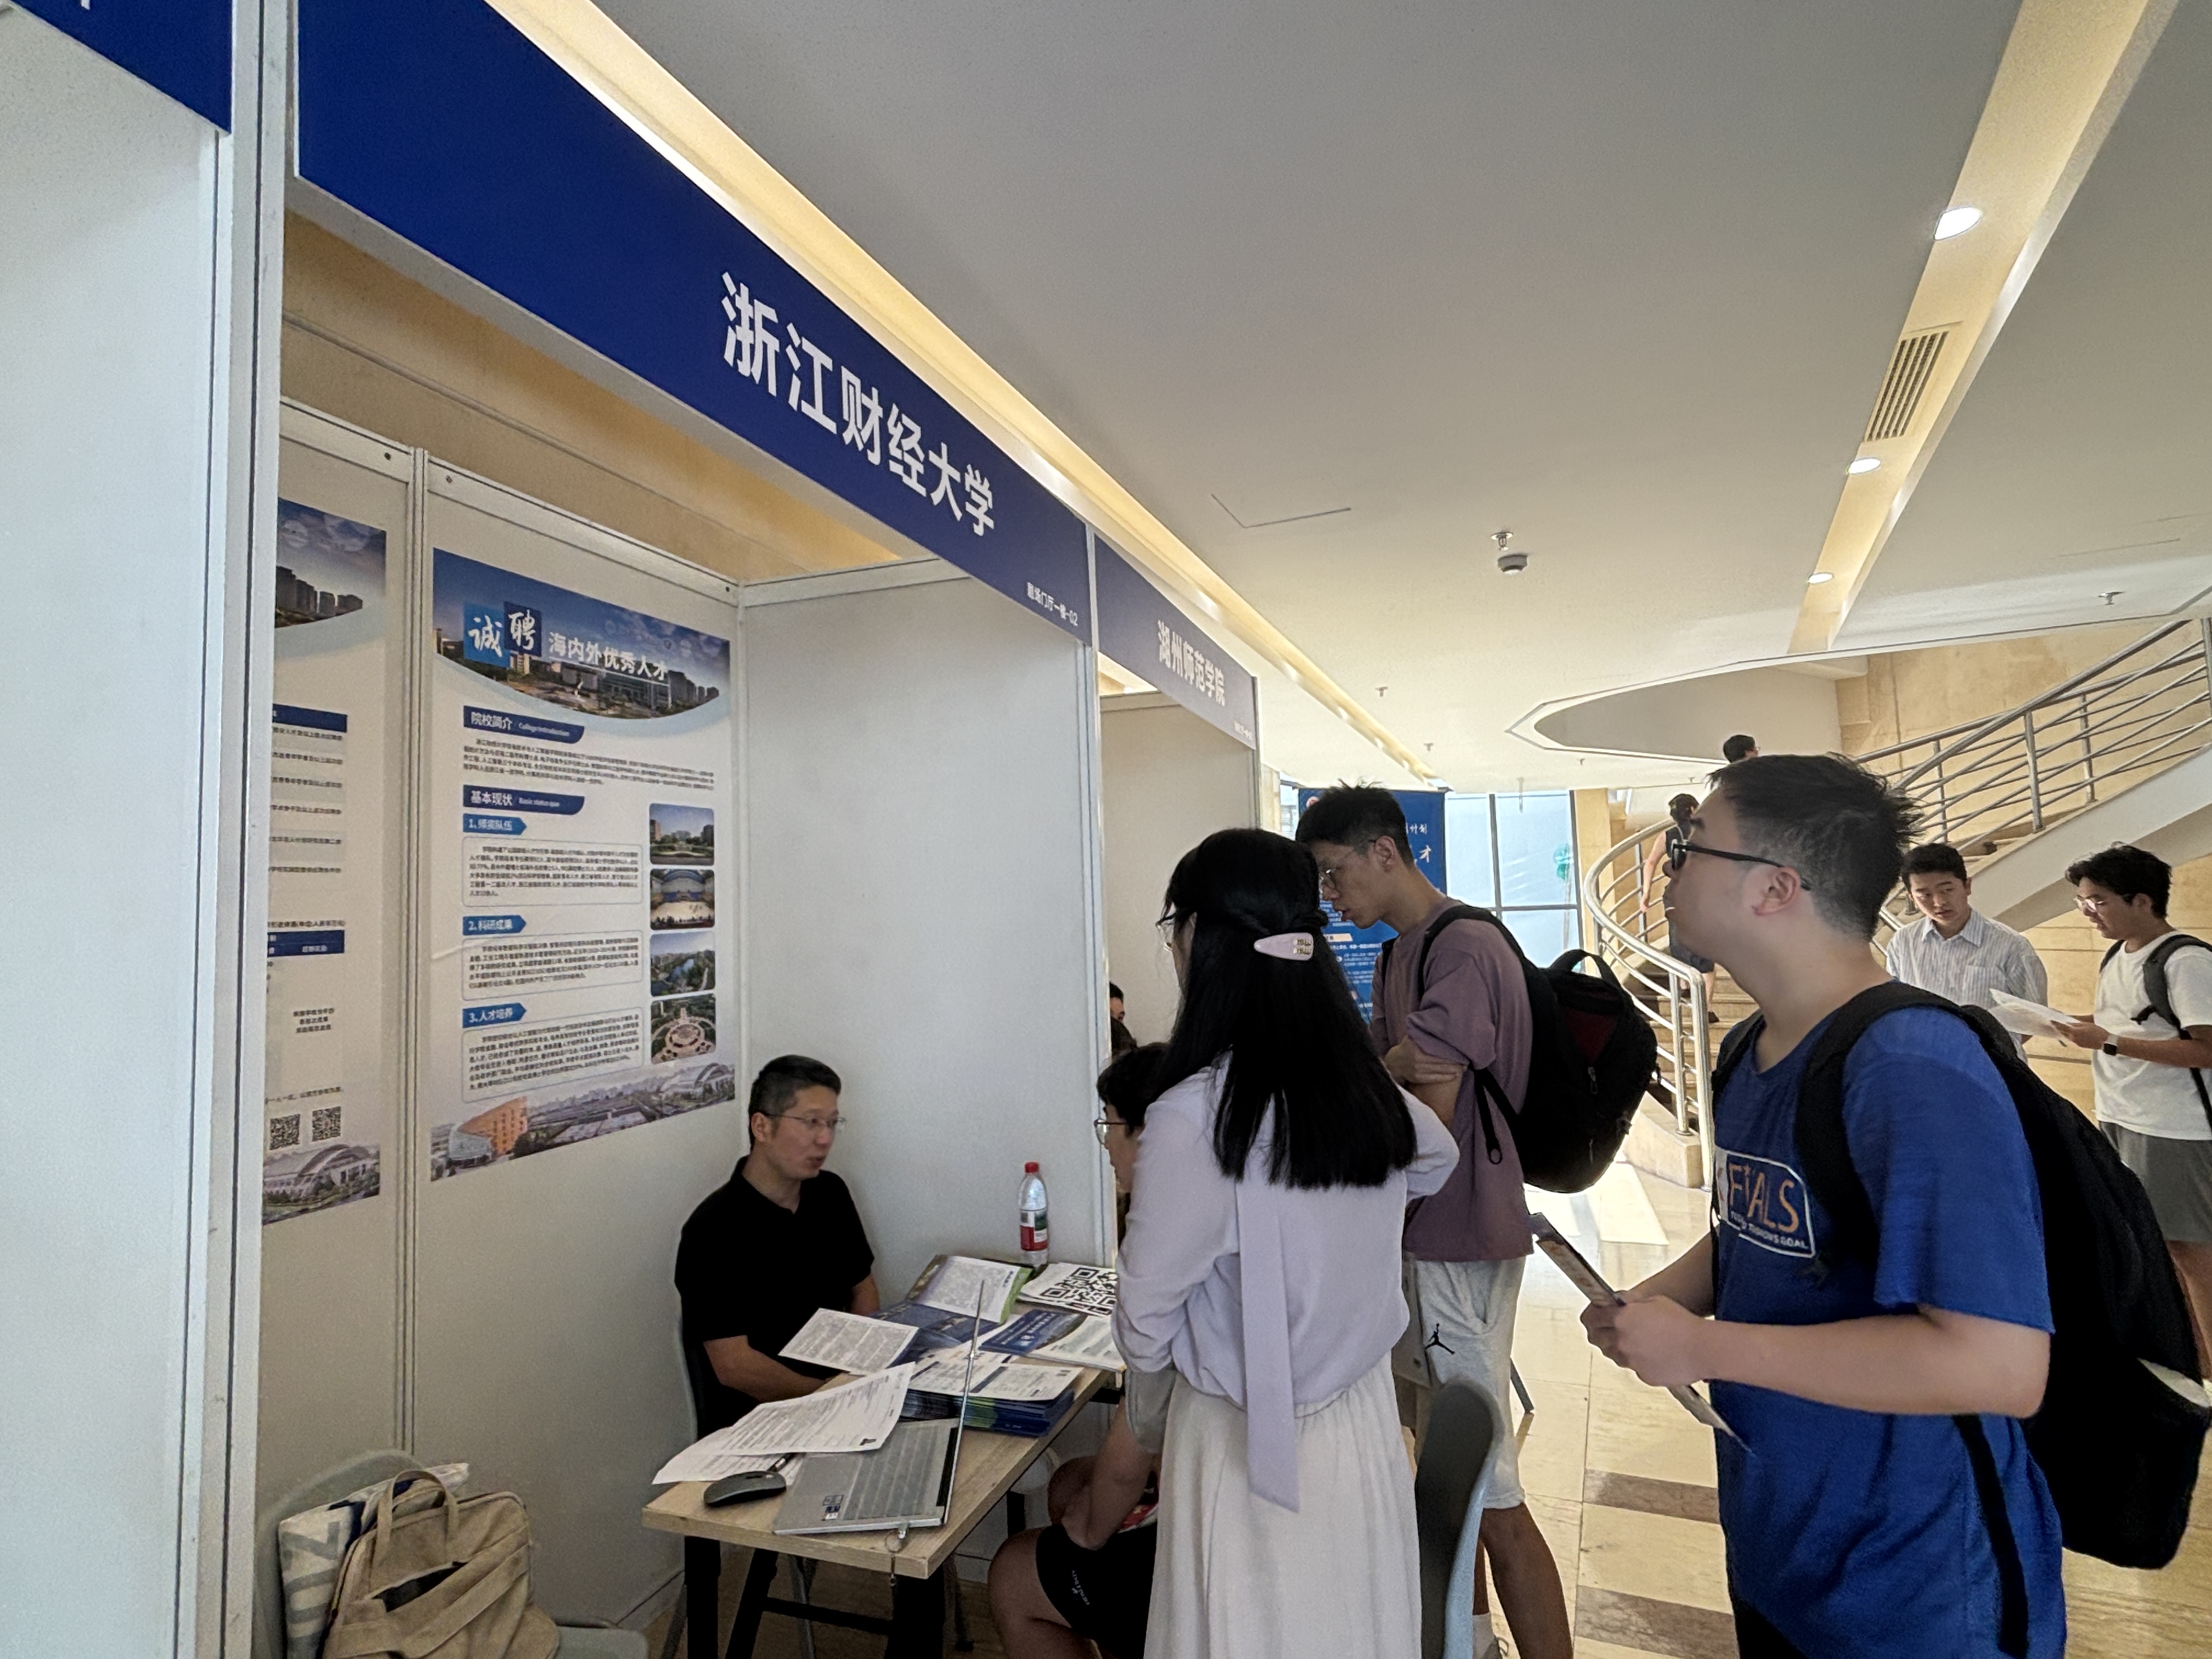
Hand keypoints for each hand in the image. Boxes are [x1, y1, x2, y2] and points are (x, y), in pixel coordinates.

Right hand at [1384, 1038, 1463, 1090]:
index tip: (1462, 1051)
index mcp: (1418, 1048)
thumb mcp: (1412, 1037)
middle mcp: (1418, 1060)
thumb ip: (1423, 1032)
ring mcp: (1418, 1071)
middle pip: (1442, 1061)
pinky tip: (1455, 1075)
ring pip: (1441, 1071)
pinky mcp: (1419, 1079)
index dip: (1451, 1052)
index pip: (1439, 1051)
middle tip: (1466, 1061)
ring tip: (1463, 1068)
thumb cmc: (1407, 1047)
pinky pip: (1436, 1079)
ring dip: (1454, 1070)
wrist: (1394, 1063)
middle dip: (1455, 1062)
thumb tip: (1435, 1022)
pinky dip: (1447, 1077)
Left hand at [1582, 1296, 1710, 1387]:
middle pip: (1595, 1338)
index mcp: (1622, 1319)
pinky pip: (1631, 1366)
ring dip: (1616, 1346)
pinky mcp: (1642, 1375)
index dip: (1591, 1314)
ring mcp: (1630, 1361)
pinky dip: (1636, 1360)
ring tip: (1633, 1340)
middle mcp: (1621, 1341)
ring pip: (1612, 1354)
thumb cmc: (1682, 1322)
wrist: (1703, 1348)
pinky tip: (1651, 1353)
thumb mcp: (1654, 1301)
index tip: (1594, 1313)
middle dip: (1598, 1331)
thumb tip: (1618, 1301)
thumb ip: (1631, 1302)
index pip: (1590, 1317)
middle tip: (1607, 1327)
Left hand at [2054, 1020, 2108, 1050]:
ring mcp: (2077, 1043)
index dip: (2055, 1024)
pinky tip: (2075, 1033)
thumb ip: (2076, 1024)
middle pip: (2063, 1033)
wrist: (2105, 1042)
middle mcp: (2073, 1039)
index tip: (2051, 1021)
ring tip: (2066, 1028)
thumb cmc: (2097, 1031)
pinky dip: (2072, 1036)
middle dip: (2060, 1028)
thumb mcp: (2086, 1024)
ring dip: (2066, 1033)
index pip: (2062, 1028)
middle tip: (2057, 1024)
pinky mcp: (2080, 1045)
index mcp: (2074, 1032)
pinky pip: (2073, 1040)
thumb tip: (2068, 1024)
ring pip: (2068, 1037)